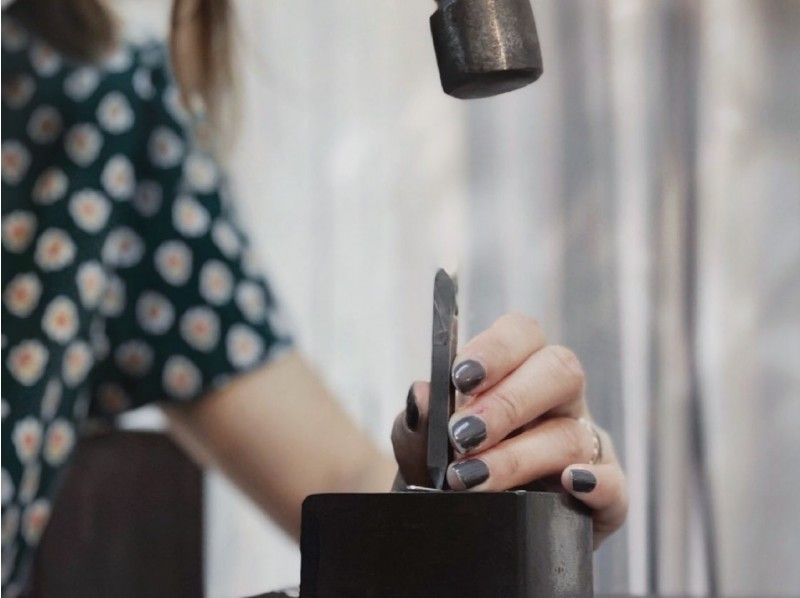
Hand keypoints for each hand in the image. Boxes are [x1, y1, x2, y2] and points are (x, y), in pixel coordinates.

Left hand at [391, 313, 627, 547]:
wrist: (465, 533)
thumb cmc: (447, 473)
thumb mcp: (421, 449)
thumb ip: (421, 423)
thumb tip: (420, 396)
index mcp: (517, 370)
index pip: (521, 334)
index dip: (495, 349)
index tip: (460, 377)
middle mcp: (558, 400)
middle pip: (559, 371)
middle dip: (508, 402)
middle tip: (462, 435)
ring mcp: (586, 444)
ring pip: (571, 435)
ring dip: (518, 456)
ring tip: (471, 479)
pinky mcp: (604, 496)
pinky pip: (615, 485)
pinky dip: (597, 484)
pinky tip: (568, 484)